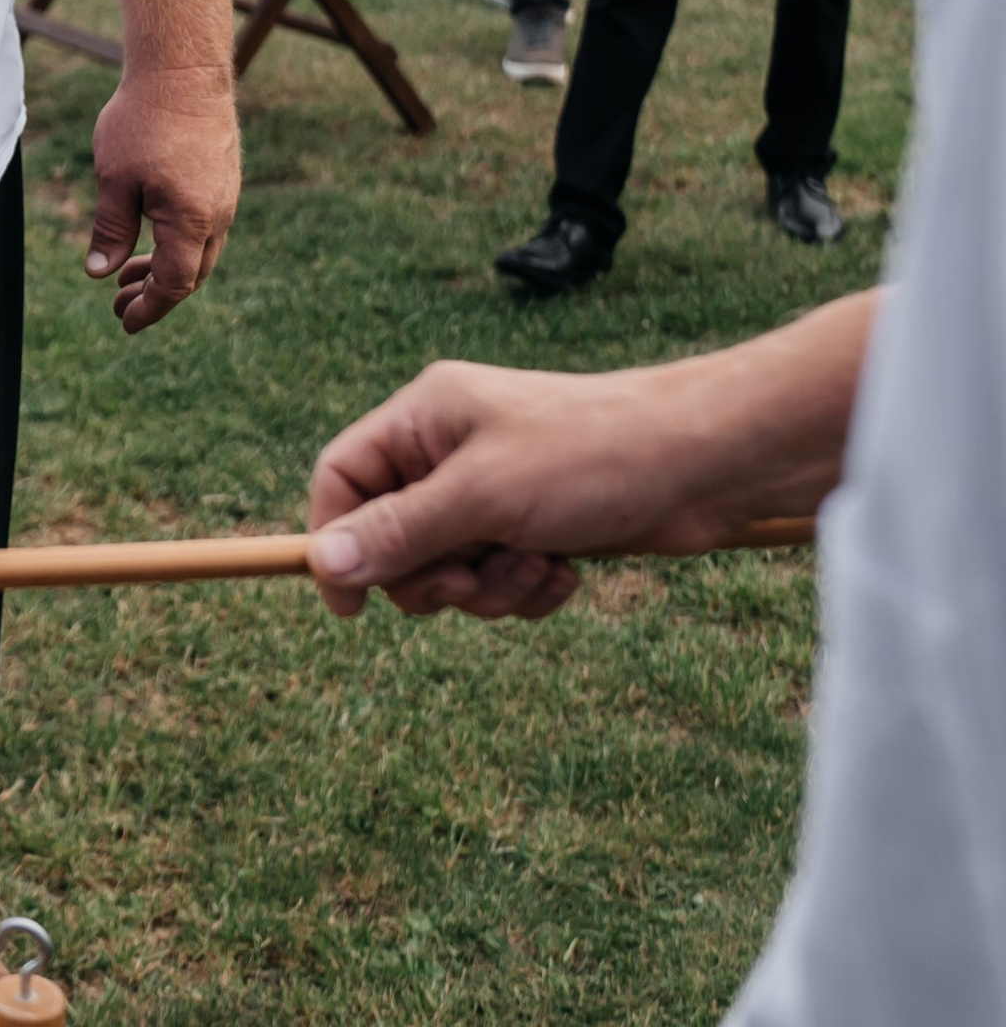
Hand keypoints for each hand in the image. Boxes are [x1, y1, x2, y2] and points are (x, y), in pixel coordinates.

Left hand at [83, 66, 240, 331]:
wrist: (184, 69)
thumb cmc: (144, 121)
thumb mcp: (115, 180)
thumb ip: (111, 230)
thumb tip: (99, 274)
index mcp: (191, 221)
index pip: (174, 284)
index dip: (150, 308)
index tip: (125, 321)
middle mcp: (218, 215)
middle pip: (192, 275)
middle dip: (156, 294)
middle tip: (118, 303)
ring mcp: (225, 197)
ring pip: (200, 251)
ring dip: (166, 268)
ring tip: (128, 273)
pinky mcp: (223, 179)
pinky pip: (205, 227)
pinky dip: (179, 243)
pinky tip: (152, 234)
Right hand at [307, 359, 767, 621]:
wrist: (705, 464)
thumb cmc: (593, 455)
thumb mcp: (483, 497)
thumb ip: (399, 532)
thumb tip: (322, 563)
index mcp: (425, 418)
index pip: (343, 478)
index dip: (337, 541)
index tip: (352, 608)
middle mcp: (452, 451)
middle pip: (392, 537)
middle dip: (435, 576)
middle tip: (475, 578)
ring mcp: (496, 490)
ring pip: (450, 569)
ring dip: (490, 587)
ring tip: (536, 563)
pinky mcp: (537, 525)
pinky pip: (498, 580)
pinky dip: (527, 589)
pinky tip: (566, 570)